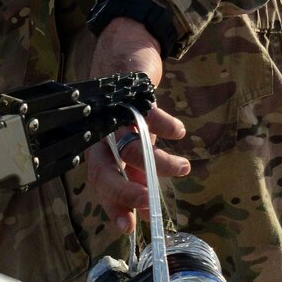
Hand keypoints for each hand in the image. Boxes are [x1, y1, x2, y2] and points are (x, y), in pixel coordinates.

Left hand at [81, 17, 189, 235]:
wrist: (125, 53)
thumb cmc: (126, 107)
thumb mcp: (128, 144)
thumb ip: (132, 175)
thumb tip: (139, 213)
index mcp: (98, 149)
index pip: (99, 183)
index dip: (112, 206)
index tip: (128, 228)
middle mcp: (99, 134)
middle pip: (104, 169)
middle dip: (126, 192)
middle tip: (150, 205)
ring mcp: (113, 115)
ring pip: (129, 147)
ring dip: (159, 164)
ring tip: (183, 169)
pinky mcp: (130, 95)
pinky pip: (147, 115)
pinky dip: (165, 127)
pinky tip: (179, 133)